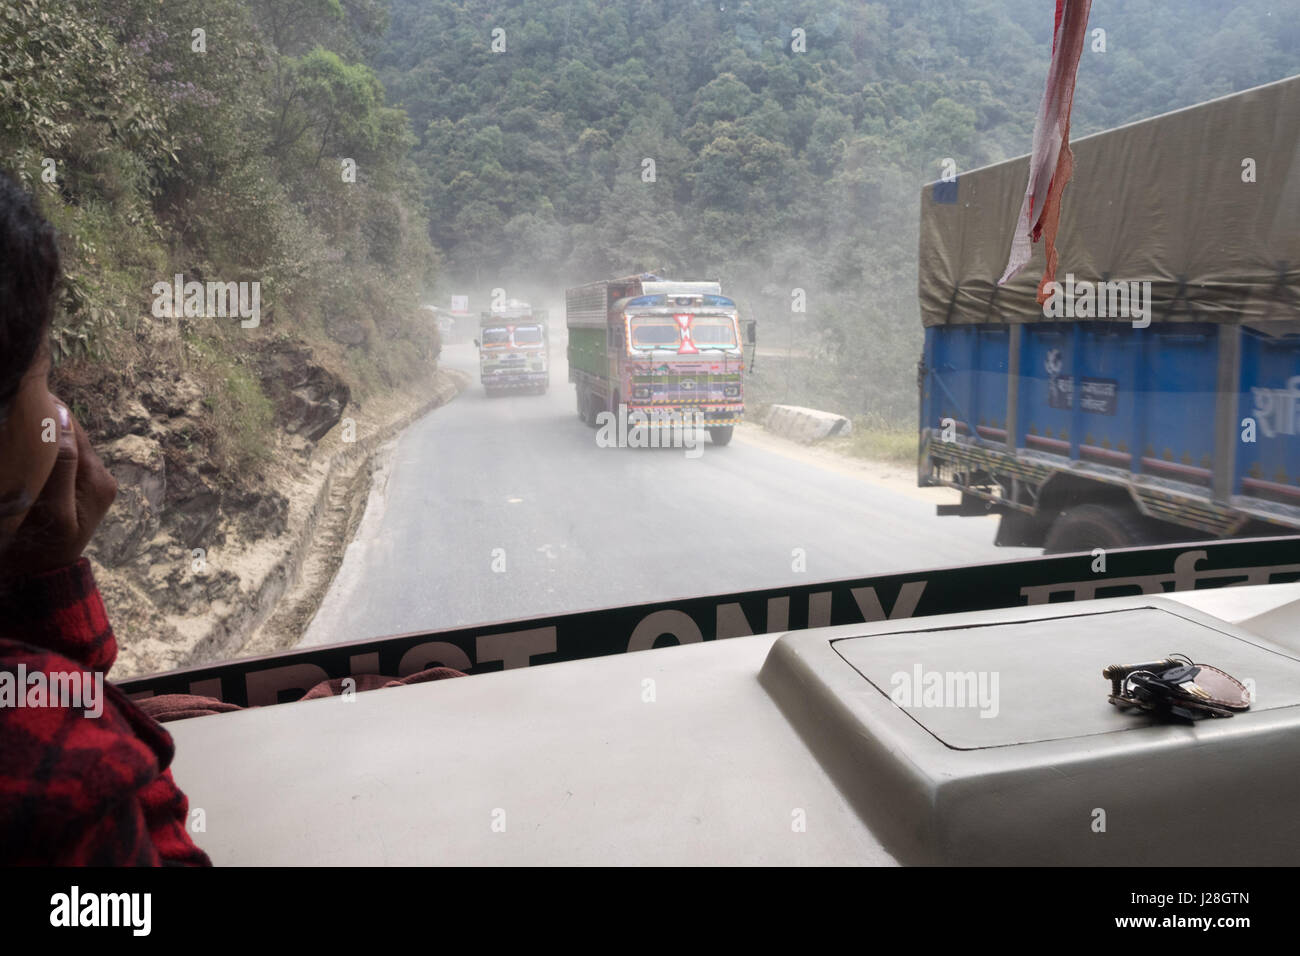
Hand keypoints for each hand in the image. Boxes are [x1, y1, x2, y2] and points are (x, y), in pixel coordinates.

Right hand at [0, 401, 116, 577]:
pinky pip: (62, 460)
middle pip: (72, 436)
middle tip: (17, 411)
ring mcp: (91, 482)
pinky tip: (27, 451)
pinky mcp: (79, 488)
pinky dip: (46, 453)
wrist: (41, 575)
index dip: (49, 412)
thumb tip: (62, 418)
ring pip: (66, 446)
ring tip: (19, 427)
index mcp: (98, 479)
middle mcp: (101, 477)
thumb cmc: (43, 547)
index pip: (74, 431)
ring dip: (45, 438)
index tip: (24, 399)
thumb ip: (61, 465)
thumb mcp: (53, 507)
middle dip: (47, 424)